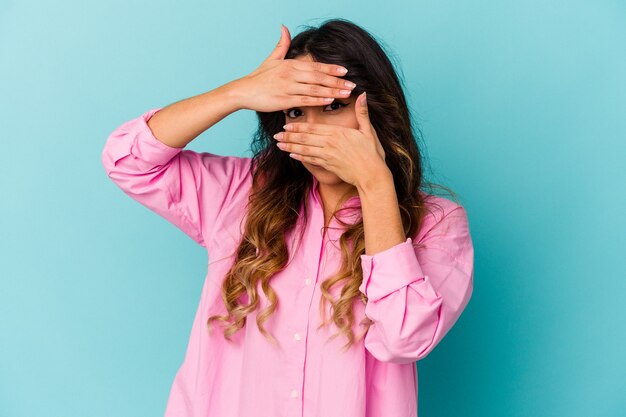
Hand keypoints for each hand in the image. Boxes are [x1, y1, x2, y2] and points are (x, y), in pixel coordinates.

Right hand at [232, 25, 355, 111]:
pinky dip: (318, 100)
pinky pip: (305, 100)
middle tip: (352, 84)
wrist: (243, 91)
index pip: (315, 66)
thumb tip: (284, 27)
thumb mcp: (271, 59)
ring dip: (332, 91)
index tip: (345, 71)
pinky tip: (329, 101)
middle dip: (337, 81)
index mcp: (290, 65)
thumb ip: (281, 44)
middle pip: (318, 77)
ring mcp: (288, 88)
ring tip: (346, 94)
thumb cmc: (259, 77)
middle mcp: (291, 75)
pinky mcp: (284, 100)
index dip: (331, 69)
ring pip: (315, 89)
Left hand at [273, 92, 387, 186]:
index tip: (287, 125)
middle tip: (276, 135)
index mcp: (338, 133)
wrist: (372, 175)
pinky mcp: (328, 166)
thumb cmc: (372, 153)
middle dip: (289, 136)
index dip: (298, 127)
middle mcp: (330, 143)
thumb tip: (363, 94)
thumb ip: (362, 113)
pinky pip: (311, 160)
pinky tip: (291, 155)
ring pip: (304, 149)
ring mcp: (328, 156)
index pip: (314, 128)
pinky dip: (300, 157)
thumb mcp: (369, 130)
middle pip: (305, 138)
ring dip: (290, 146)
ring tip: (278, 145)